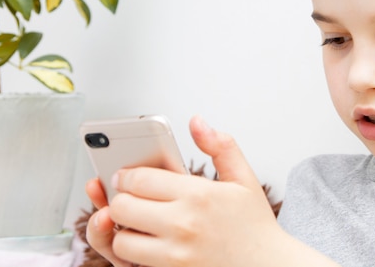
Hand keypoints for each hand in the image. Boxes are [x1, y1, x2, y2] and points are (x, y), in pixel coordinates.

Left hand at [87, 115, 280, 266]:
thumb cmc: (255, 226)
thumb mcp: (244, 178)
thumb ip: (220, 145)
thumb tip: (197, 122)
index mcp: (199, 195)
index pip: (139, 179)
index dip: (125, 175)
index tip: (124, 176)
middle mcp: (183, 225)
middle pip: (122, 208)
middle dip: (120, 201)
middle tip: (128, 199)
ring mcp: (176, 256)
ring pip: (121, 242)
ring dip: (123, 233)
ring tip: (137, 225)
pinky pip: (133, 266)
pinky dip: (134, 257)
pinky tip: (146, 246)